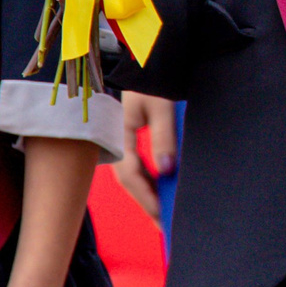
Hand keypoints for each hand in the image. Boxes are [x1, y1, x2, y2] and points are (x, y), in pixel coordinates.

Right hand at [118, 91, 176, 220]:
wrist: (147, 60)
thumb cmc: (154, 81)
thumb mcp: (162, 107)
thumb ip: (163, 137)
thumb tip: (166, 169)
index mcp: (120, 135)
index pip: (131, 175)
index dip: (145, 197)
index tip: (161, 214)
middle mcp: (119, 142)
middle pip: (131, 181)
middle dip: (147, 204)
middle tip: (165, 226)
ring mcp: (123, 143)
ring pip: (134, 177)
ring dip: (148, 196)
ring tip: (165, 217)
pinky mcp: (132, 141)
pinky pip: (139, 168)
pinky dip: (150, 183)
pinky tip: (161, 194)